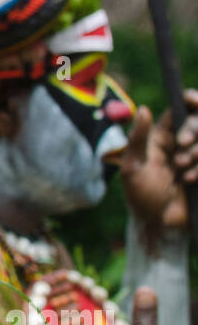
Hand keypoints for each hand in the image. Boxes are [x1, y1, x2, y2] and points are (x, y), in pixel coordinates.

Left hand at [120, 92, 197, 231]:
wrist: (158, 226)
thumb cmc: (140, 197)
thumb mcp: (132, 168)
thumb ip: (137, 139)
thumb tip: (144, 109)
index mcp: (163, 136)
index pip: (181, 108)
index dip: (191, 99)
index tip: (191, 99)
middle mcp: (183, 143)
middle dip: (194, 129)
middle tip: (182, 146)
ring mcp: (197, 158)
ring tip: (182, 173)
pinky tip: (190, 181)